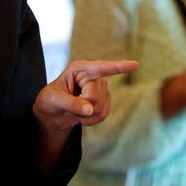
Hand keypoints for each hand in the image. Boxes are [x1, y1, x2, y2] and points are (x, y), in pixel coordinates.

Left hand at [33, 59, 137, 173]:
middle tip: (69, 108)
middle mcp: (94, 76)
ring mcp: (102, 88)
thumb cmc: (49, 101)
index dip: (119, 67)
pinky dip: (91, 120)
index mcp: (80, 69)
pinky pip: (103, 115)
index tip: (136, 65)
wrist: (52, 113)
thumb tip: (90, 110)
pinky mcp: (105, 100)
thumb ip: (70, 103)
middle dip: (82, 107)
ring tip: (75, 112)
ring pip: (101, 108)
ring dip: (86, 116)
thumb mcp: (53, 100)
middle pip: (95, 97)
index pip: (101, 68)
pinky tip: (83, 116)